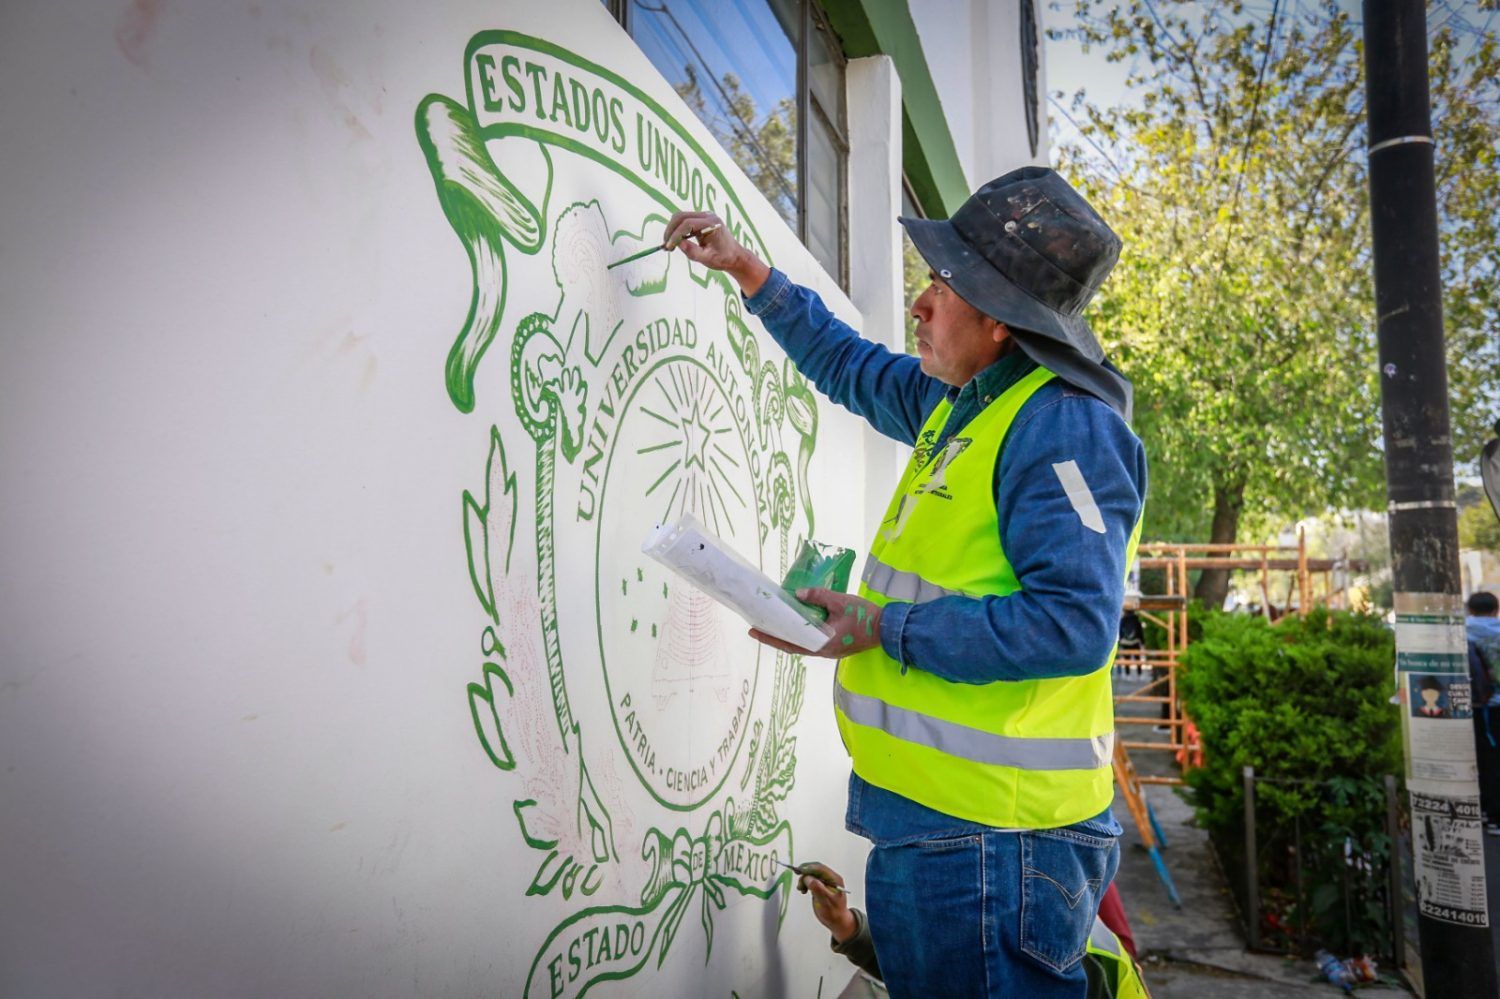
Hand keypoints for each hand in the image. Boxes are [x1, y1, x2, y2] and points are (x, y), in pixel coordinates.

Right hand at [661, 211, 769, 294]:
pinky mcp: (701, 218)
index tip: (668, 246)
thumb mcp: (707, 258)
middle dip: (670, 230)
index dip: (675, 234)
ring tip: (669, 245)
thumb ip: (692, 251)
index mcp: (711, 224)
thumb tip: (678, 244)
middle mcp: (708, 216)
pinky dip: (677, 229)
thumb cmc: (723, 258)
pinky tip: (675, 241)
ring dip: (672, 229)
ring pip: (681, 217)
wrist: (734, 256)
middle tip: (666, 245)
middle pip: (681, 216)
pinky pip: (685, 220)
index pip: (687, 224)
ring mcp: (705, 215)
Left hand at [749, 588, 882, 658]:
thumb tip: (798, 593)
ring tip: (772, 626)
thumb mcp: (841, 601)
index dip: (771, 637)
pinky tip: (795, 625)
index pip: (790, 643)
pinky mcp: (834, 646)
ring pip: (802, 645)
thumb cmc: (865, 616)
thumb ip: (819, 596)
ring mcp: (829, 650)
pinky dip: (800, 635)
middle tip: (755, 628)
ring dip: (786, 636)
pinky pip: (812, 642)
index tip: (754, 631)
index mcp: (822, 644)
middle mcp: (822, 651)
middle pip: (792, 646)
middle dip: (774, 637)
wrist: (888, 629)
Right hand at [796, 863, 856, 942]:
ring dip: (804, 879)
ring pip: (811, 874)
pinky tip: (803, 890)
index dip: (809, 868)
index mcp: (835, 879)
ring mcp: (825, 882)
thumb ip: (817, 889)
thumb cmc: (833, 913)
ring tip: (801, 889)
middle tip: (798, 880)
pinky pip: (811, 880)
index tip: (799, 871)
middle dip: (805, 873)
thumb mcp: (825, 902)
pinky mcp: (820, 886)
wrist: (837, 921)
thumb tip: (808, 878)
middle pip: (815, 869)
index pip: (820, 869)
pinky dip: (805, 883)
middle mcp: (830, 878)